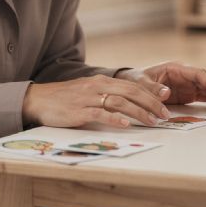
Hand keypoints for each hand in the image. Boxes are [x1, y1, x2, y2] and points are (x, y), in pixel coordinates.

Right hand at [22, 74, 172, 128]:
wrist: (38, 99)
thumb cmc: (66, 98)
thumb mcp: (89, 91)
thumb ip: (108, 95)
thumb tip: (130, 104)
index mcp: (102, 81)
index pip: (132, 84)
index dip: (151, 91)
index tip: (167, 98)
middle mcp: (98, 86)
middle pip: (131, 92)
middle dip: (151, 102)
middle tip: (165, 114)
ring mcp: (88, 98)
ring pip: (119, 102)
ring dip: (138, 112)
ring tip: (152, 121)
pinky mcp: (78, 111)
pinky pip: (100, 114)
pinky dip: (114, 119)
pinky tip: (125, 125)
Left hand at [117, 62, 205, 111]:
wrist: (131, 84)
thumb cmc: (136, 80)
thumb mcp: (141, 83)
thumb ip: (152, 88)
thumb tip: (167, 92)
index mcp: (175, 68)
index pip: (198, 73)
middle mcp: (183, 75)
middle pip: (205, 80)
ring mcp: (186, 84)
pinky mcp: (186, 93)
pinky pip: (201, 95)